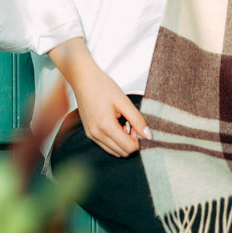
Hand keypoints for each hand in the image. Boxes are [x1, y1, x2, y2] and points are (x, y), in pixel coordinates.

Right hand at [48, 37, 150, 157]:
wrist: (83, 79)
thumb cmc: (102, 86)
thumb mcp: (124, 101)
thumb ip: (137, 119)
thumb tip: (148, 135)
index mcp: (105, 126)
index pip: (128, 148)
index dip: (138, 140)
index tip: (137, 126)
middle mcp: (96, 134)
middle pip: (122, 152)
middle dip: (131, 142)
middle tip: (131, 124)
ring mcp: (91, 135)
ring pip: (114, 151)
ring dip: (122, 141)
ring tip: (123, 123)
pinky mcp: (89, 133)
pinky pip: (106, 145)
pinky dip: (114, 139)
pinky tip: (116, 124)